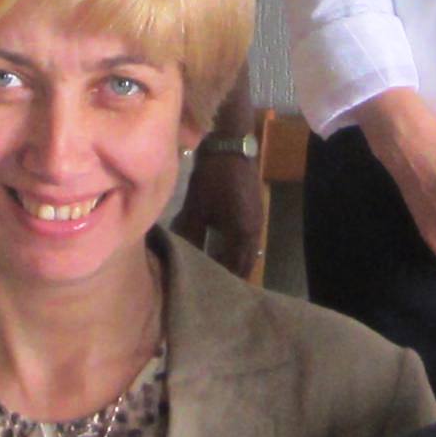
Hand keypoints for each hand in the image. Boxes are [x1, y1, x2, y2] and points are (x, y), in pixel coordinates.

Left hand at [165, 136, 268, 276]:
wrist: (231, 143)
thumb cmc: (214, 176)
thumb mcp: (197, 207)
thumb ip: (190, 233)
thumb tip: (180, 255)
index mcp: (244, 234)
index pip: (234, 268)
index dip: (220, 281)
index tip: (203, 292)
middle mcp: (255, 232)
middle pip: (242, 264)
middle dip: (226, 276)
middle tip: (206, 287)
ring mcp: (255, 221)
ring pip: (243, 252)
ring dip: (229, 262)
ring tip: (208, 272)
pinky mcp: (249, 212)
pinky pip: (241, 240)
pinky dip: (229, 249)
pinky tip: (213, 249)